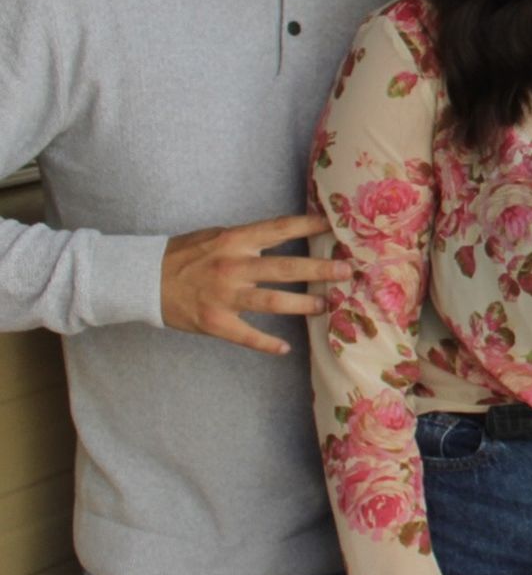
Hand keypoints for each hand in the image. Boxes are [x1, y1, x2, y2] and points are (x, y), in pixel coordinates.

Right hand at [160, 214, 350, 354]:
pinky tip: (285, 349)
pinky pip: (247, 336)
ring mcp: (225, 296)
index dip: (308, 225)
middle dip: (319, 269)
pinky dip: (267, 344)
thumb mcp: (216, 235)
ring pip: (272, 301)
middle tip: (346, 271)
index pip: (279, 229)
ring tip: (325, 306)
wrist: (143, 279)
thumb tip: (286, 232)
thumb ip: (248, 237)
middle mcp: (233, 266)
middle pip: (285, 267)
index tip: (334, 226)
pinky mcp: (215, 322)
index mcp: (234, 240)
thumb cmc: (184, 254)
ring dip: (302, 304)